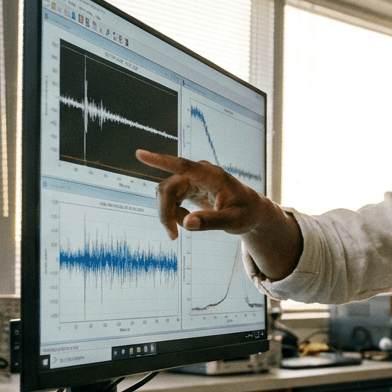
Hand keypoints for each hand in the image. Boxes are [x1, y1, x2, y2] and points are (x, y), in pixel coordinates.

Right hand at [135, 149, 301, 279]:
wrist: (251, 211)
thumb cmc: (246, 213)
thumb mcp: (234, 221)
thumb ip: (211, 222)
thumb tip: (187, 223)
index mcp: (213, 176)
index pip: (183, 166)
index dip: (161, 161)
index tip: (140, 154)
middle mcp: (200, 173)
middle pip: (168, 188)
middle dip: (165, 212)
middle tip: (172, 236)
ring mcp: (192, 178)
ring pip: (166, 194)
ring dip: (169, 214)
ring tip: (183, 231)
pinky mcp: (188, 186)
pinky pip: (170, 199)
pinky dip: (174, 213)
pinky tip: (188, 221)